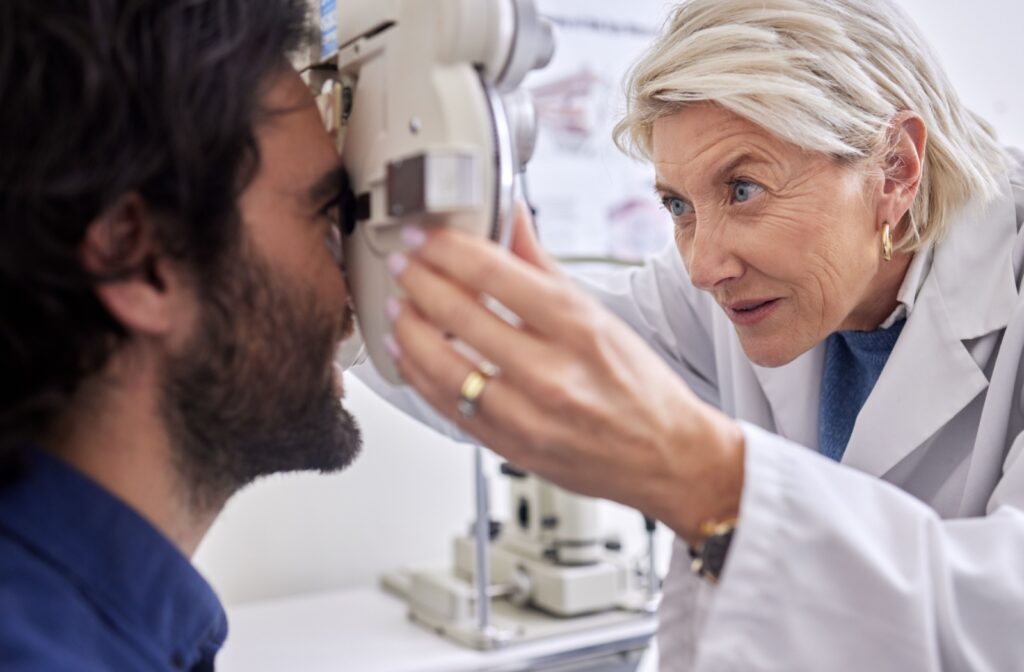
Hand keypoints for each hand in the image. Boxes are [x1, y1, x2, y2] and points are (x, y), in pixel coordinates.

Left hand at [386, 207, 744, 543]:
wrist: (668, 458)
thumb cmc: (640, 387)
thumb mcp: (599, 315)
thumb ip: (542, 264)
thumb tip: (511, 214)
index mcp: (578, 329)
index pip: (495, 273)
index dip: (447, 247)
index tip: (425, 234)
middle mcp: (552, 373)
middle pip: (461, 315)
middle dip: (419, 280)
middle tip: (402, 262)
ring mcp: (526, 416)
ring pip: (441, 365)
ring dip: (408, 328)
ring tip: (398, 304)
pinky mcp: (508, 447)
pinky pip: (446, 405)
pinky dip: (417, 374)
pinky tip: (407, 351)